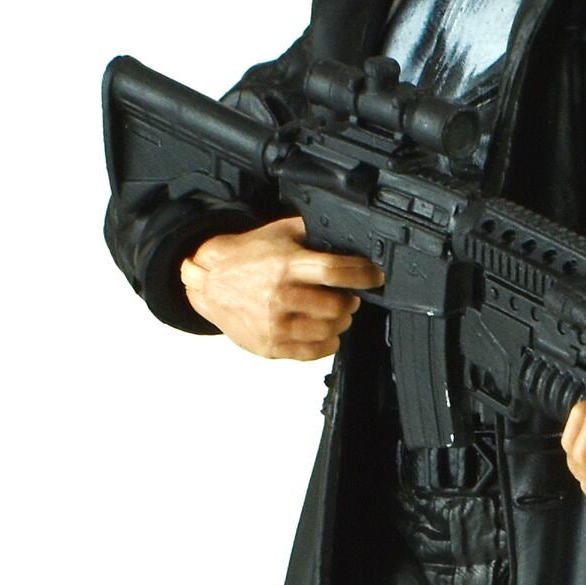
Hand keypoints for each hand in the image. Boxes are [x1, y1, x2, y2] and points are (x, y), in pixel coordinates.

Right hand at [180, 218, 382, 359]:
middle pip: (337, 307)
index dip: (363, 275)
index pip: (335, 271)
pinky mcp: (271, 346)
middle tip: (348, 297)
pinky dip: (327, 342)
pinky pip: (313, 352)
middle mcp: (281, 296)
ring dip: (340, 322)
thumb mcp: (280, 233)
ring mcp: (275, 325)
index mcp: (286, 265)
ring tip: (336, 313)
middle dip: (350, 301)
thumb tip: (350, 234)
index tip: (375, 276)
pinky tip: (325, 331)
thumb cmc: (248, 257)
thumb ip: (313, 233)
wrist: (210, 282)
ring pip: (329, 331)